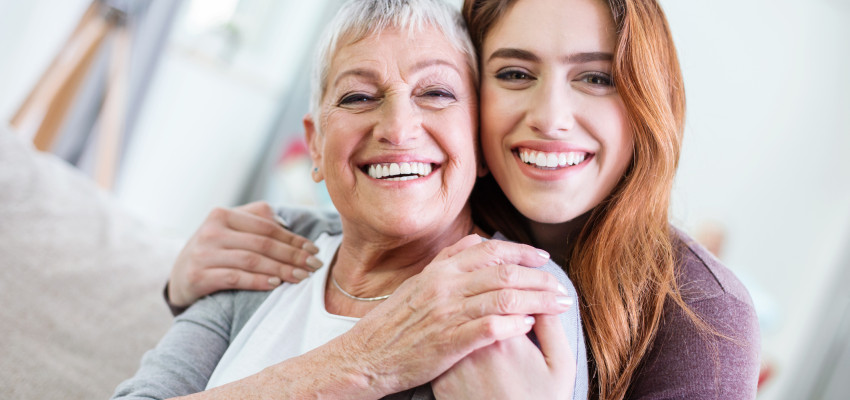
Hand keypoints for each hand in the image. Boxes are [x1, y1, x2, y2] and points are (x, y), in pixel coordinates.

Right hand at [167, 201, 320, 307]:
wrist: (179, 275)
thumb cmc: (215, 249)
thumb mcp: (229, 228)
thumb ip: (256, 219)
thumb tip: (287, 223)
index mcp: (222, 215)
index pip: (266, 227)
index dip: (293, 239)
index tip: (314, 250)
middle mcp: (211, 231)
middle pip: (262, 244)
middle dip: (293, 256)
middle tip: (314, 266)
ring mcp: (203, 254)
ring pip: (251, 261)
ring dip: (281, 270)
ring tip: (302, 277)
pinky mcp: (198, 276)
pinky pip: (235, 278)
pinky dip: (258, 281)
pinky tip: (276, 284)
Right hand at [330, 235, 572, 396]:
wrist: (366, 355)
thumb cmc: (394, 323)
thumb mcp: (418, 283)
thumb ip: (448, 262)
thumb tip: (478, 243)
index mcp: (439, 270)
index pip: (490, 250)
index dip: (522, 252)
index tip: (543, 258)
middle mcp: (445, 286)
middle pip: (504, 273)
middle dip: (540, 279)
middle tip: (562, 287)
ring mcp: (446, 313)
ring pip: (503, 298)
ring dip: (537, 301)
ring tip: (559, 305)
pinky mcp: (448, 342)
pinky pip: (488, 328)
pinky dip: (513, 325)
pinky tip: (530, 326)